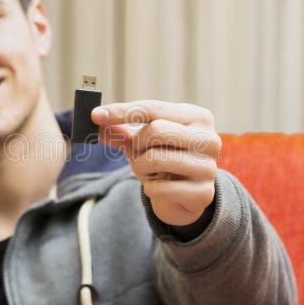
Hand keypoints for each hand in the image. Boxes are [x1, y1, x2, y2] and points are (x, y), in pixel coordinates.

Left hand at [91, 100, 221, 225]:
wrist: (186, 196)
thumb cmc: (165, 159)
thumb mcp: (143, 142)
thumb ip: (120, 131)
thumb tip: (96, 121)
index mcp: (197, 117)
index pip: (153, 108)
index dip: (121, 111)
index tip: (95, 115)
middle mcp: (209, 139)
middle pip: (155, 130)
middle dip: (137, 144)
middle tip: (138, 153)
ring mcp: (208, 167)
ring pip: (155, 159)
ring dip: (141, 167)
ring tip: (148, 171)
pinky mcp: (203, 193)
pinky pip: (159, 188)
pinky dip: (149, 188)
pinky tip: (159, 187)